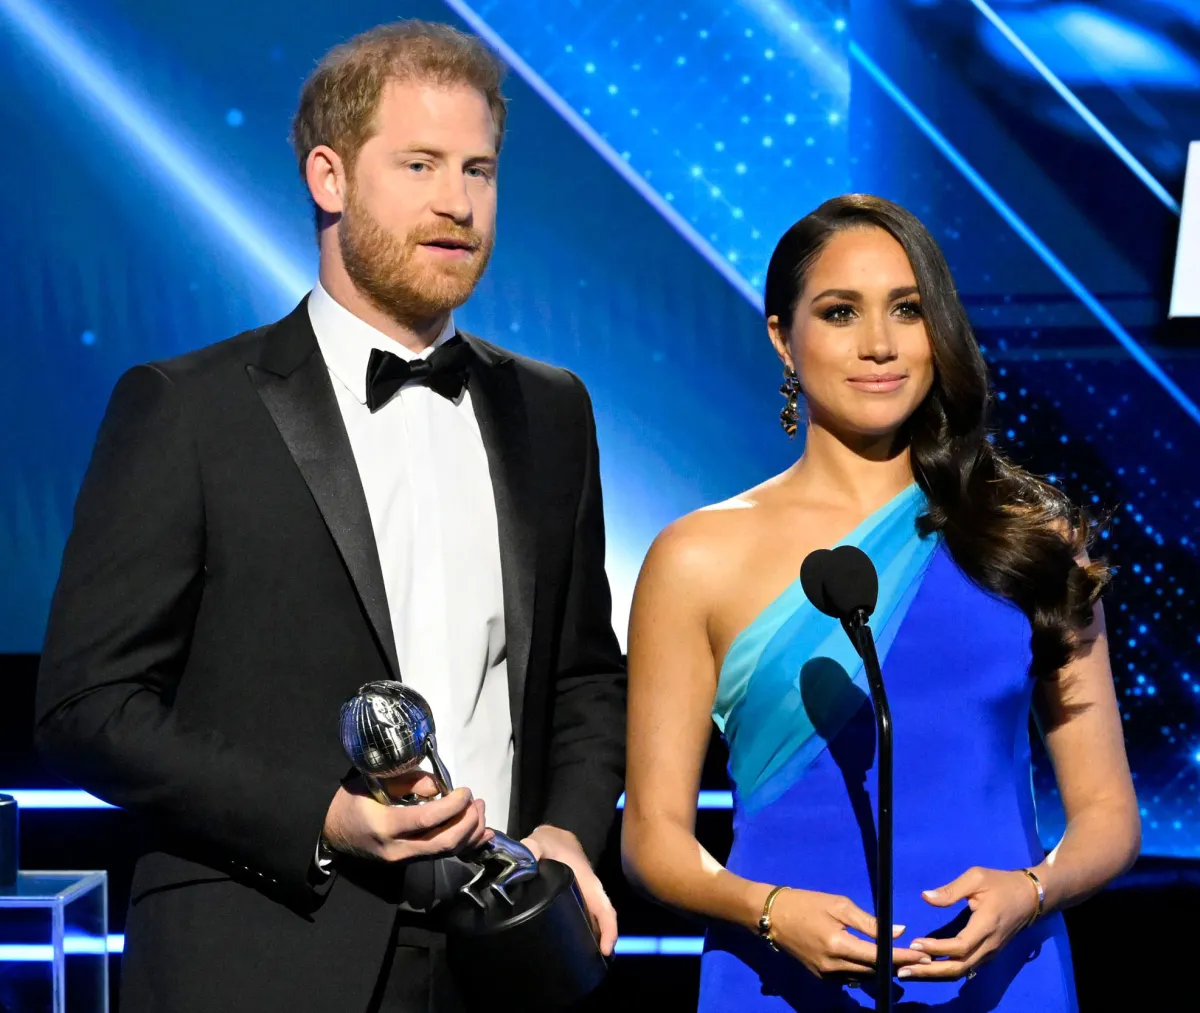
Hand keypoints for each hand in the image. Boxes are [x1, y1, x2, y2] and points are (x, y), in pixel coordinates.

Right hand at [322, 772, 491, 862]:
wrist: (331, 830)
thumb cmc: (351, 800)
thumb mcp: (374, 782)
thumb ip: (409, 782)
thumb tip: (440, 788)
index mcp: (384, 826)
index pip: (427, 820)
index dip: (452, 806)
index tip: (465, 791)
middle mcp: (396, 849)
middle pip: (442, 843)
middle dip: (467, 822)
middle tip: (476, 802)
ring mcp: (402, 860)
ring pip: (445, 853)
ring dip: (469, 833)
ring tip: (481, 811)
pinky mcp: (408, 862)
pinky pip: (441, 856)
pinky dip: (464, 845)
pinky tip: (480, 834)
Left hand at [522, 825, 617, 956]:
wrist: (555, 836)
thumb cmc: (553, 842)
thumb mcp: (540, 843)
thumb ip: (530, 850)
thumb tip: (523, 862)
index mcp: (588, 883)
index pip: (605, 909)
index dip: (608, 929)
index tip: (606, 950)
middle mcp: (591, 893)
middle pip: (602, 922)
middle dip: (602, 943)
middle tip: (590, 967)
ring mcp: (585, 898)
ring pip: (595, 922)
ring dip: (594, 941)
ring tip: (582, 965)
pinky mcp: (578, 900)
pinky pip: (587, 918)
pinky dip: (586, 933)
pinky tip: (575, 948)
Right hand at [768, 889, 929, 978]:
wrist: (772, 916)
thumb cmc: (806, 903)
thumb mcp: (838, 905)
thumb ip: (869, 921)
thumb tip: (899, 931)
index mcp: (838, 945)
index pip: (879, 956)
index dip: (903, 957)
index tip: (924, 956)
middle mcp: (833, 966)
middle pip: (874, 971)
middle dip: (896, 964)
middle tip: (918, 956)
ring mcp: (826, 975)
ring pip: (863, 977)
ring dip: (881, 969)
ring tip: (900, 959)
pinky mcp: (821, 977)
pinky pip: (850, 978)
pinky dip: (864, 970)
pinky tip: (872, 961)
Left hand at [899, 867, 1039, 979]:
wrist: (1032, 897)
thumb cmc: (1001, 884)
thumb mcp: (976, 878)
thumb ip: (951, 890)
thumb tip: (925, 897)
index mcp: (986, 925)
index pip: (960, 946)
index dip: (937, 948)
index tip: (915, 943)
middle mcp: (989, 945)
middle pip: (959, 967)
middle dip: (930, 971)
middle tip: (904, 969)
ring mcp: (990, 952)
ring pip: (962, 970)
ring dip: (936, 973)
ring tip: (911, 970)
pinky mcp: (989, 953)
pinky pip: (967, 966)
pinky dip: (947, 969)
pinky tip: (930, 966)